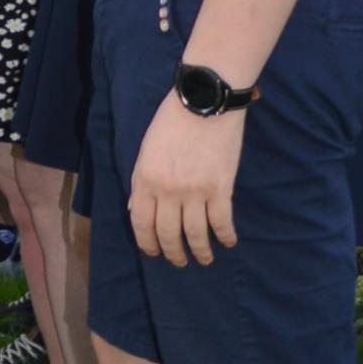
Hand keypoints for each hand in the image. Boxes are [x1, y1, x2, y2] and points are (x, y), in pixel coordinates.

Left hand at [127, 90, 246, 265]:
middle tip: (180, 262)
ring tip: (204, 259)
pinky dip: (225, 236)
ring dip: (200, 251)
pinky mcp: (221, 188)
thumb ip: (142, 181)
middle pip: (168, 234)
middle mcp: (167, 191)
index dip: (147, 242)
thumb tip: (135, 208)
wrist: (204, 101)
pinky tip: (227, 242)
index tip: (154, 253)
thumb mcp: (146, 149)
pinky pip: (222, 222)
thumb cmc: (171, 121)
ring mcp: (195, 192)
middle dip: (173, 253)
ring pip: (196, 234)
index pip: (141, 222)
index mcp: (145, 179)